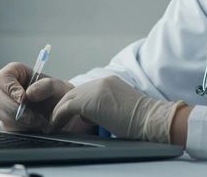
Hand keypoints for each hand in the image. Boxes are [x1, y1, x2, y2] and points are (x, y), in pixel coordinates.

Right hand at [0, 62, 94, 133]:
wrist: (63, 113)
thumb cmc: (58, 95)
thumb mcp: (59, 86)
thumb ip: (46, 85)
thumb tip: (29, 93)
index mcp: (16, 74)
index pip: (3, 77)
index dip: (9, 87)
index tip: (23, 98)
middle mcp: (7, 89)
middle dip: (15, 108)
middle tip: (32, 116)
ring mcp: (5, 106)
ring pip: (0, 113)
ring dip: (20, 120)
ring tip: (39, 121)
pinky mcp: (7, 121)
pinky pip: (6, 126)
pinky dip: (21, 128)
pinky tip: (34, 126)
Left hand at [50, 75, 185, 142]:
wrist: (149, 119)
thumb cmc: (141, 119)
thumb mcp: (122, 106)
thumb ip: (107, 105)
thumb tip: (94, 116)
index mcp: (110, 81)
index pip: (86, 89)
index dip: (77, 102)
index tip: (72, 114)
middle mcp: (101, 81)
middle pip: (74, 92)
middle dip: (65, 105)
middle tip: (59, 118)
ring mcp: (94, 89)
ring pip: (68, 98)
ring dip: (59, 111)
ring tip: (56, 124)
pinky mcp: (88, 101)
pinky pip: (66, 108)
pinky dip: (59, 117)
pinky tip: (57, 125)